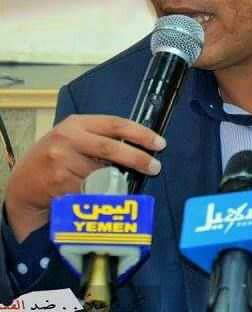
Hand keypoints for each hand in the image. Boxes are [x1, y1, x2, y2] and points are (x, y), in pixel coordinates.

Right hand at [4, 114, 165, 241]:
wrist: (23, 182)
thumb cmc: (56, 158)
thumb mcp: (75, 139)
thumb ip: (101, 139)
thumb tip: (140, 148)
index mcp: (77, 124)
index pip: (116, 124)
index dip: (141, 133)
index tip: (159, 143)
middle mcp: (69, 138)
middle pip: (112, 147)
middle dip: (138, 158)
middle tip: (155, 167)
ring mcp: (62, 161)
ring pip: (101, 173)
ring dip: (114, 182)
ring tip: (115, 186)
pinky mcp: (59, 183)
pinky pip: (90, 191)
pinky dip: (99, 195)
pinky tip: (95, 196)